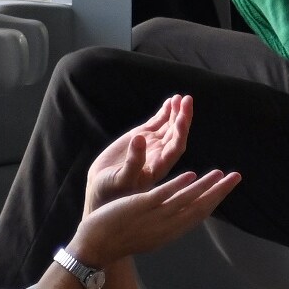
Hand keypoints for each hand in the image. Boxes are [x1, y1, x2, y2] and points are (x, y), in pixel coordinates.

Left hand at [70, 166, 240, 268]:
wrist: (96, 246)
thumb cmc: (120, 239)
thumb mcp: (149, 233)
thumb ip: (164, 222)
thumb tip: (177, 213)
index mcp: (169, 232)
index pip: (198, 215)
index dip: (215, 201)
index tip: (227, 188)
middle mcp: (167, 226)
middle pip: (199, 208)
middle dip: (219, 192)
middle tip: (236, 177)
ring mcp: (154, 217)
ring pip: (185, 200)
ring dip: (205, 186)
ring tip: (219, 172)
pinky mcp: (140, 208)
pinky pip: (163, 195)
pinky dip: (178, 185)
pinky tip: (190, 174)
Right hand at [85, 94, 194, 209]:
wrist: (101, 188)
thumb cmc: (114, 190)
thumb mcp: (123, 179)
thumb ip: (133, 162)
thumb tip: (140, 138)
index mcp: (160, 166)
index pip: (176, 147)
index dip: (181, 132)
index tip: (182, 118)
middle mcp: (160, 154)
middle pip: (177, 133)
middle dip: (182, 117)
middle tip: (187, 100)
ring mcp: (152, 144)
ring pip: (169, 126)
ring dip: (176, 112)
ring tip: (180, 97)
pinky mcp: (141, 137)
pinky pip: (157, 122)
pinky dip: (164, 112)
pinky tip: (171, 102)